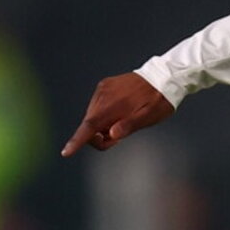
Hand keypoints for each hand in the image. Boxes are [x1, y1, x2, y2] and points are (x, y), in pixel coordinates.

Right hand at [60, 72, 174, 155]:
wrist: (164, 77)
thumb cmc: (158, 101)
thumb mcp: (149, 117)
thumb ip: (129, 126)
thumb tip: (111, 134)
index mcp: (113, 105)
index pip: (90, 126)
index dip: (77, 140)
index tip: (66, 152)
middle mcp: (103, 95)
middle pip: (89, 125)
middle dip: (99, 136)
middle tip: (119, 139)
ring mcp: (103, 88)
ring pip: (92, 116)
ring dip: (102, 126)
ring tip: (123, 122)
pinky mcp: (105, 85)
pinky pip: (97, 106)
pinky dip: (104, 115)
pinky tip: (120, 113)